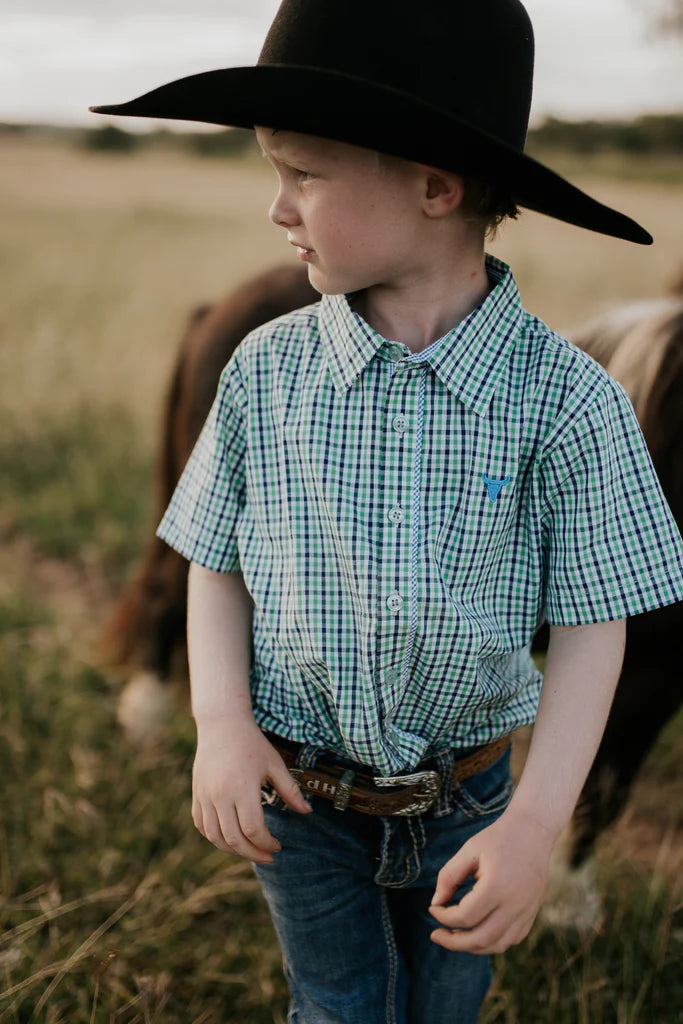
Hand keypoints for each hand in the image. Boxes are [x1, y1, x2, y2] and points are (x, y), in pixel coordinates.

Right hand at [192, 717, 311, 862]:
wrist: (222, 724)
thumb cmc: (252, 744)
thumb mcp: (275, 764)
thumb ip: (290, 790)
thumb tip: (307, 812)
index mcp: (242, 787)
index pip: (252, 829)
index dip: (266, 843)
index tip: (278, 845)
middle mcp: (220, 795)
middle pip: (233, 839)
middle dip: (252, 853)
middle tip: (268, 856)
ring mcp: (205, 796)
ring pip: (214, 836)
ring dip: (233, 850)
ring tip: (250, 850)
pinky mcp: (197, 794)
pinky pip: (201, 825)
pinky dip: (214, 837)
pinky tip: (229, 838)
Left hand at [428, 807, 555, 954]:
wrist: (533, 831)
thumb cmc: (497, 839)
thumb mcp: (468, 851)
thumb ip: (449, 877)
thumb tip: (435, 903)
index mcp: (497, 886)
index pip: (464, 917)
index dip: (444, 917)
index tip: (433, 908)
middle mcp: (514, 905)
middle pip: (480, 939)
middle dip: (453, 943)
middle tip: (436, 935)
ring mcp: (526, 912)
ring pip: (497, 945)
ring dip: (472, 946)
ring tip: (454, 936)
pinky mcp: (532, 914)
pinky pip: (511, 939)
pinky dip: (491, 942)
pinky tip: (477, 932)